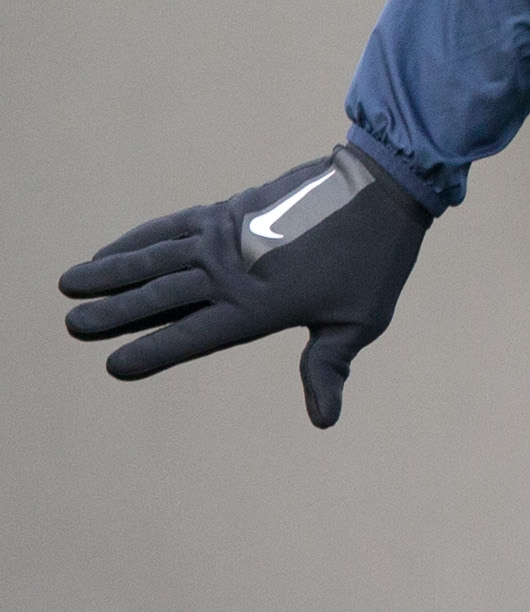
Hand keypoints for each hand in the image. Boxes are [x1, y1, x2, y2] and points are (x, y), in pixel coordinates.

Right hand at [60, 146, 427, 427]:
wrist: (378, 191)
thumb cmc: (374, 264)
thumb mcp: (358, 322)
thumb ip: (327, 366)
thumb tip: (323, 420)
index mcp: (260, 306)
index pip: (194, 335)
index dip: (154, 351)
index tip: (115, 365)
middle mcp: (231, 271)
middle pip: (160, 296)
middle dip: (115, 313)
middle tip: (73, 326)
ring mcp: (223, 237)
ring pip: (154, 258)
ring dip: (111, 272)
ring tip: (70, 285)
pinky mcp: (225, 211)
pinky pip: (170, 227)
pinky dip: (137, 239)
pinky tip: (111, 250)